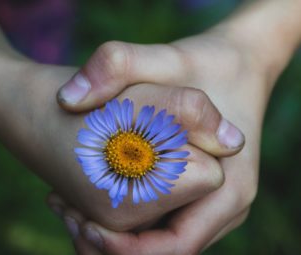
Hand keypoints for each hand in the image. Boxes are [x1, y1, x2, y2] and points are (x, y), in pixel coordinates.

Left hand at [49, 28, 280, 253]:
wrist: (236, 65)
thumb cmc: (205, 64)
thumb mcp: (167, 57)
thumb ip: (118, 63)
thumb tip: (68, 98)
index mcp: (230, 191)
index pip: (174, 248)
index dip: (123, 248)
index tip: (80, 222)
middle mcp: (225, 208)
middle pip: (162, 253)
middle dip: (110, 245)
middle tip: (65, 212)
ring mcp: (213, 206)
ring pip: (159, 244)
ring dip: (113, 237)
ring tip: (69, 206)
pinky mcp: (199, 198)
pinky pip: (160, 226)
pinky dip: (126, 224)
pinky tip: (91, 196)